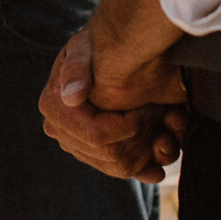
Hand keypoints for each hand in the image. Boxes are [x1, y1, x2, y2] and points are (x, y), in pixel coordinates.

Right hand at [39, 27, 187, 184]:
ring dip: (152, 148)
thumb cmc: (96, 48)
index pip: (95, 136)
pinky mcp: (103, 155)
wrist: (116, 54)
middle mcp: (65, 133)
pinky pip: (128, 172)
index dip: (127, 127)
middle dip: (143, 137)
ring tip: (165, 121)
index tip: (147, 108)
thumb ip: (76, 68)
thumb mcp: (84, 48)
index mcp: (55, 109)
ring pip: (123, 167)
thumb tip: (71, 98)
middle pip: (112, 155)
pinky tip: (164, 143)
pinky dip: (152, 163)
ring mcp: (84, 148)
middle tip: (158, 111)